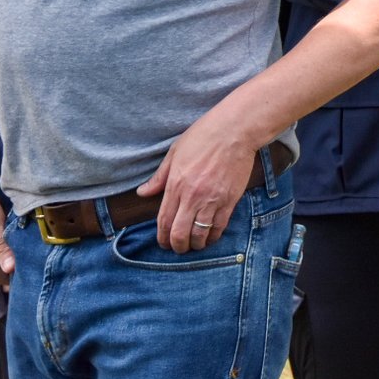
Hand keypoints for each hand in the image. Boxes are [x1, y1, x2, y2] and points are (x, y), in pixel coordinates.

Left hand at [136, 115, 256, 253]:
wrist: (235, 130)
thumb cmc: (204, 136)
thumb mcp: (175, 152)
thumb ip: (159, 177)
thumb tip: (143, 192)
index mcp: (176, 185)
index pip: (164, 221)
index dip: (162, 237)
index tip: (164, 243)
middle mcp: (193, 196)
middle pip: (180, 233)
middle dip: (177, 246)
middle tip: (178, 248)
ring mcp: (213, 199)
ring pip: (200, 235)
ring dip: (196, 245)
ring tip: (195, 245)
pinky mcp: (230, 199)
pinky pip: (220, 226)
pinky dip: (214, 236)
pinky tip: (210, 237)